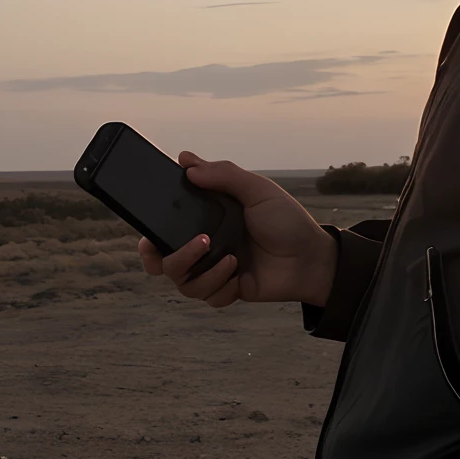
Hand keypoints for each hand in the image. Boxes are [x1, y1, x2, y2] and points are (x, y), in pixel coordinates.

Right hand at [138, 154, 337, 310]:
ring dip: (205, 273)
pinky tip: (240, 277)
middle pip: (163, 262)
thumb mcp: (257, 190)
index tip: (148, 233)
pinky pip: (208, 298)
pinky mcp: (227, 291)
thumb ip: (223, 173)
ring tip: (232, 260)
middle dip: (170, 258)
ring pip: (184, 283)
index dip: (148, 235)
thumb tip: (186, 160)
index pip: (163, 229)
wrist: (311, 257)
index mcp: (205, 219)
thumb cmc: (286, 221)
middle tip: (198, 245)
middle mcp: (204, 246)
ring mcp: (214, 270)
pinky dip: (222, 288)